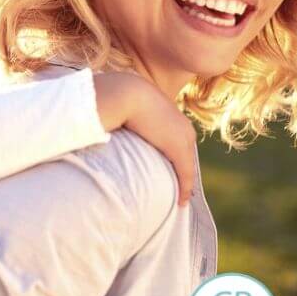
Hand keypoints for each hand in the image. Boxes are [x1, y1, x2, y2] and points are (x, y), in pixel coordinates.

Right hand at [93, 73, 196, 205]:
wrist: (126, 93)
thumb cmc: (118, 97)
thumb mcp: (125, 106)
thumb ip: (124, 117)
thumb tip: (109, 123)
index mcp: (170, 114)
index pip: (176, 139)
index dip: (172, 156)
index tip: (167, 170)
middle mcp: (182, 126)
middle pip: (186, 154)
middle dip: (183, 172)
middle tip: (177, 190)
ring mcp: (182, 137)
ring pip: (188, 166)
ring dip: (184, 183)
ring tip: (179, 198)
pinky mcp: (179, 149)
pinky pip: (185, 174)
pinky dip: (184, 189)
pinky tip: (181, 202)